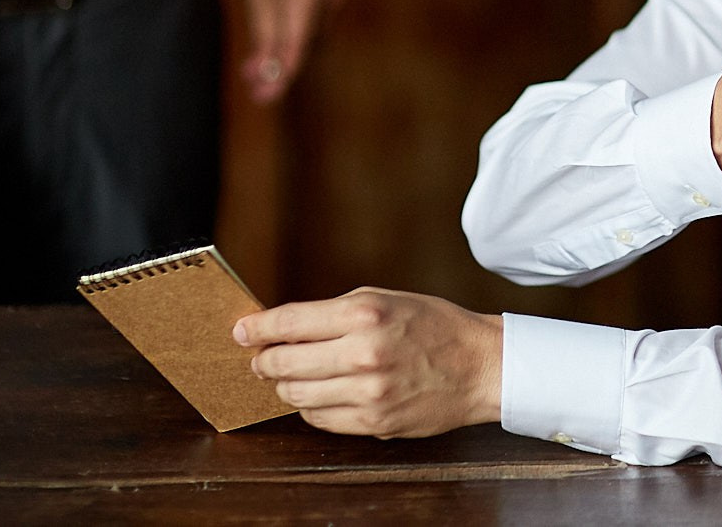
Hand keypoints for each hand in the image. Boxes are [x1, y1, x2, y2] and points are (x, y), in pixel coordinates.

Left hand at [235, 0, 341, 104]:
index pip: (298, 45)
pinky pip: (310, 27)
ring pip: (308, 39)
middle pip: (306, 46)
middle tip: (253, 88)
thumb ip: (264, 36)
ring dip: (283, 55)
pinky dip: (291, 40)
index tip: (264, 97)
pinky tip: (271, 48)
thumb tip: (266, 74)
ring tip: (253, 69)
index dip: (282, 76)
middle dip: (279, 67)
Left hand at [235, 288, 502, 437]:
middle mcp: (363, 353)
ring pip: (296, 394)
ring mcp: (368, 393)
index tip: (241, 332)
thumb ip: (335, 312)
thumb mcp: (386, 299)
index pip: (289, 323)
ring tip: (295, 375)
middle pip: (284, 362)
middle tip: (262, 358)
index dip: (256, 329)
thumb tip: (283, 328)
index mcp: (365, 314)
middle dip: (265, 360)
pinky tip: (323, 393)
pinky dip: (312, 406)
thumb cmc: (434, 326)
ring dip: (287, 384)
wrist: (480, 365)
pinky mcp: (374, 423)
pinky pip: (320, 419)